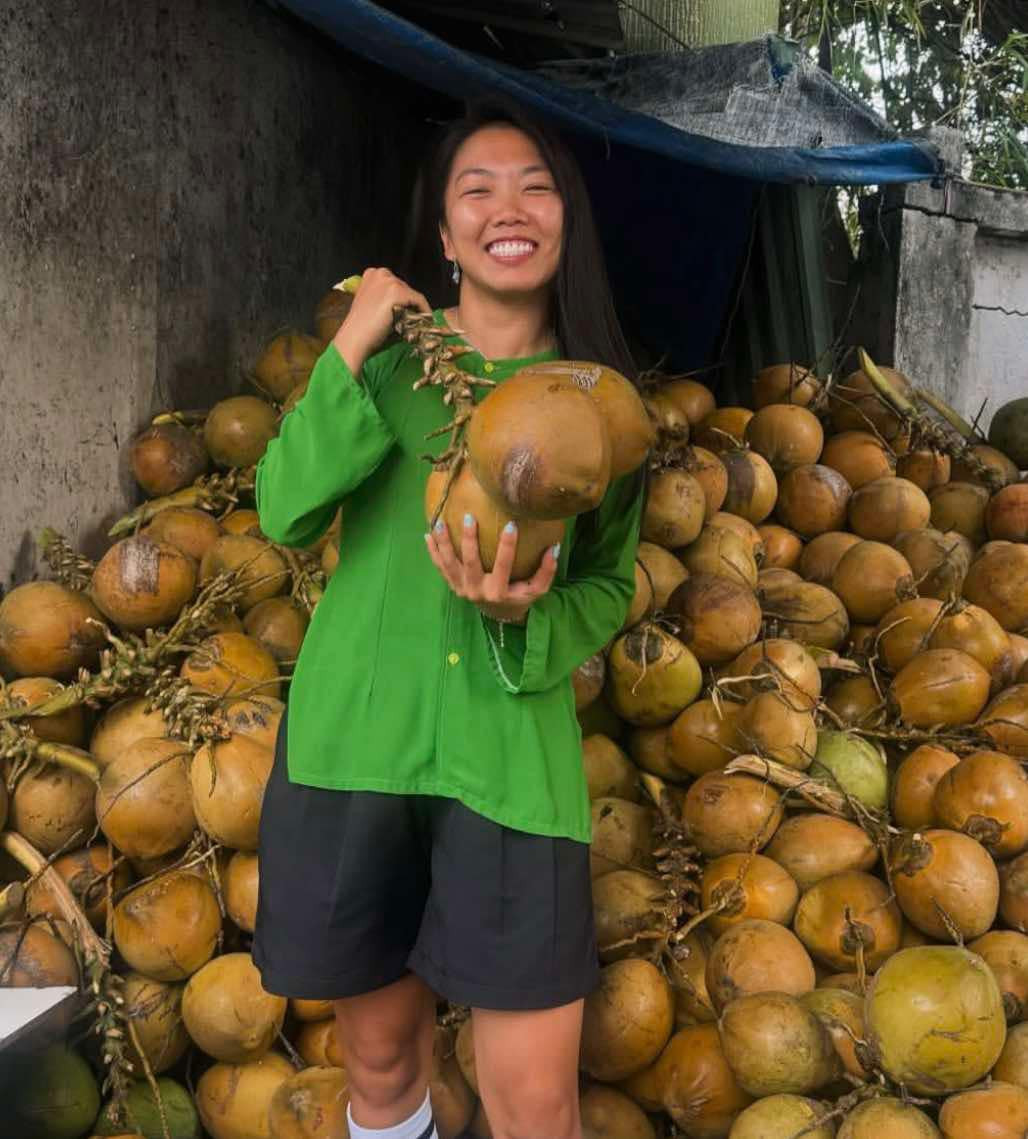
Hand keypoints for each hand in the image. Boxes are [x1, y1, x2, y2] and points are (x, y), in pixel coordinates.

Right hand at [333, 267, 430, 373]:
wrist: (355, 338)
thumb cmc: (362, 328)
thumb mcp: (371, 305)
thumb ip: (384, 300)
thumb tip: (405, 306)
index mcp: (371, 274)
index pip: (394, 285)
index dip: (402, 300)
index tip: (409, 312)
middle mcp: (380, 273)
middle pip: (404, 288)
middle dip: (410, 303)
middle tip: (417, 319)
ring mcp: (389, 281)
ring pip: (412, 294)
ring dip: (416, 308)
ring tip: (421, 323)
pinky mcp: (398, 292)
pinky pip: (419, 300)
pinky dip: (425, 311)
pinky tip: (426, 322)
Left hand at [425, 515, 559, 622]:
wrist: (498, 613)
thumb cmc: (519, 596)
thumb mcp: (535, 589)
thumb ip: (546, 572)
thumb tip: (553, 548)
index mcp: (498, 592)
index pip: (503, 566)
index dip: (507, 546)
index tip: (511, 525)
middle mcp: (477, 591)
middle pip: (470, 563)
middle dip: (468, 540)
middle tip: (469, 517)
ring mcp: (461, 588)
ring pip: (449, 564)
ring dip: (444, 543)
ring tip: (439, 523)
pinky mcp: (452, 585)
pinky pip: (440, 567)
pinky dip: (433, 551)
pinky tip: (428, 534)